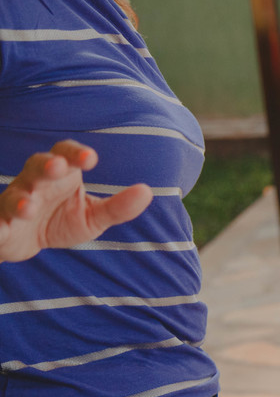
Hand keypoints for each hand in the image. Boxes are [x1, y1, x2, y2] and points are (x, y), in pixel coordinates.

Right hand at [0, 140, 152, 261]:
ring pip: (14, 196)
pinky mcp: (0, 225)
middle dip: (46, 165)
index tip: (91, 159)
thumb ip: (118, 207)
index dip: (75, 153)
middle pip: (36, 166)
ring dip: (20, 199)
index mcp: (59, 176)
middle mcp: (35, 183)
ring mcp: (15, 202)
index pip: (65, 154)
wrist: (26, 243)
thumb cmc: (61, 221)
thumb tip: (147, 191)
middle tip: (58, 167)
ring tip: (29, 206)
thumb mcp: (93, 216)